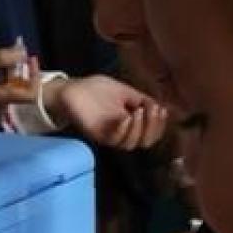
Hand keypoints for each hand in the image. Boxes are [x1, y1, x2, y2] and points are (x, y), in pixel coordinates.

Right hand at [0, 45, 35, 108]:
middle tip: (21, 52)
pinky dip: (6, 72)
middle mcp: (0, 100)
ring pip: (14, 85)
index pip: (31, 94)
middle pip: (25, 90)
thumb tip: (22, 52)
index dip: (36, 76)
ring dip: (16, 70)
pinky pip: (4, 83)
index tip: (29, 58)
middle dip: (26, 71)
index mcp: (1, 97)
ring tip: (11, 52)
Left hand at [45, 75, 167, 148]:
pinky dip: (123, 130)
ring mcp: (109, 135)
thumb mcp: (124, 92)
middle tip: (152, 110)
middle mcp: (121, 133)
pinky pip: (114, 140)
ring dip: (140, 129)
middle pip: (145, 142)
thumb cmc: (96, 89)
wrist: (71, 88)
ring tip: (139, 112)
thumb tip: (162, 106)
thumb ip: (142, 100)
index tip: (161, 108)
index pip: (151, 133)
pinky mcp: (96, 135)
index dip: (159, 124)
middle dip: (153, 127)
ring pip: (131, 144)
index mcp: (130, 124)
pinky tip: (126, 118)